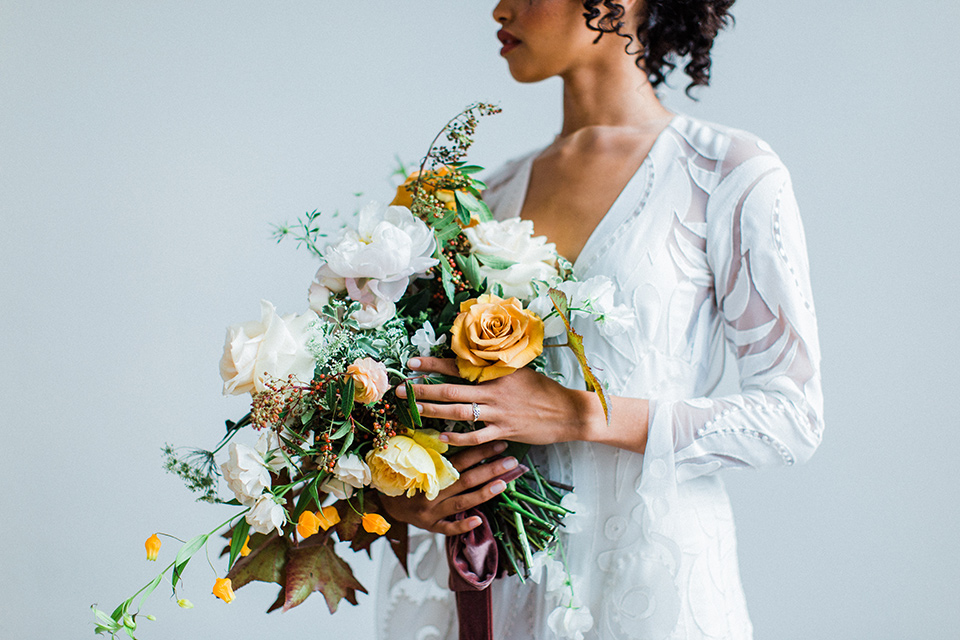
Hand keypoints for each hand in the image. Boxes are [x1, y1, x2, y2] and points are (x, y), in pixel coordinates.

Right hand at [378, 440, 516, 535]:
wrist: (383, 500)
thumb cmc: (405, 475)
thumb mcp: (415, 458)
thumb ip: (436, 450)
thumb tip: (460, 432)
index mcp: (429, 470)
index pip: (460, 459)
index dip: (480, 451)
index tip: (500, 443)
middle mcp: (431, 490)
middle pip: (465, 479)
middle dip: (490, 469)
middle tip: (512, 462)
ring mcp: (431, 510)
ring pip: (461, 502)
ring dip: (483, 493)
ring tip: (504, 484)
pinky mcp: (430, 526)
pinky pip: (447, 527)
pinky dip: (462, 525)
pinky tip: (479, 520)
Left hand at [397, 357, 595, 447]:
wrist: (567, 412)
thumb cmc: (542, 390)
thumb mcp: (518, 371)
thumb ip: (494, 369)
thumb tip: (468, 365)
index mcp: (497, 372)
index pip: (458, 366)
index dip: (433, 364)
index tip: (411, 362)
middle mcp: (494, 391)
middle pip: (451, 391)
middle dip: (423, 390)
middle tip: (400, 391)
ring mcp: (499, 412)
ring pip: (458, 413)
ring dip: (433, 412)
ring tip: (413, 412)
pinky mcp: (505, 431)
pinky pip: (476, 436)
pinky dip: (457, 437)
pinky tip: (442, 437)